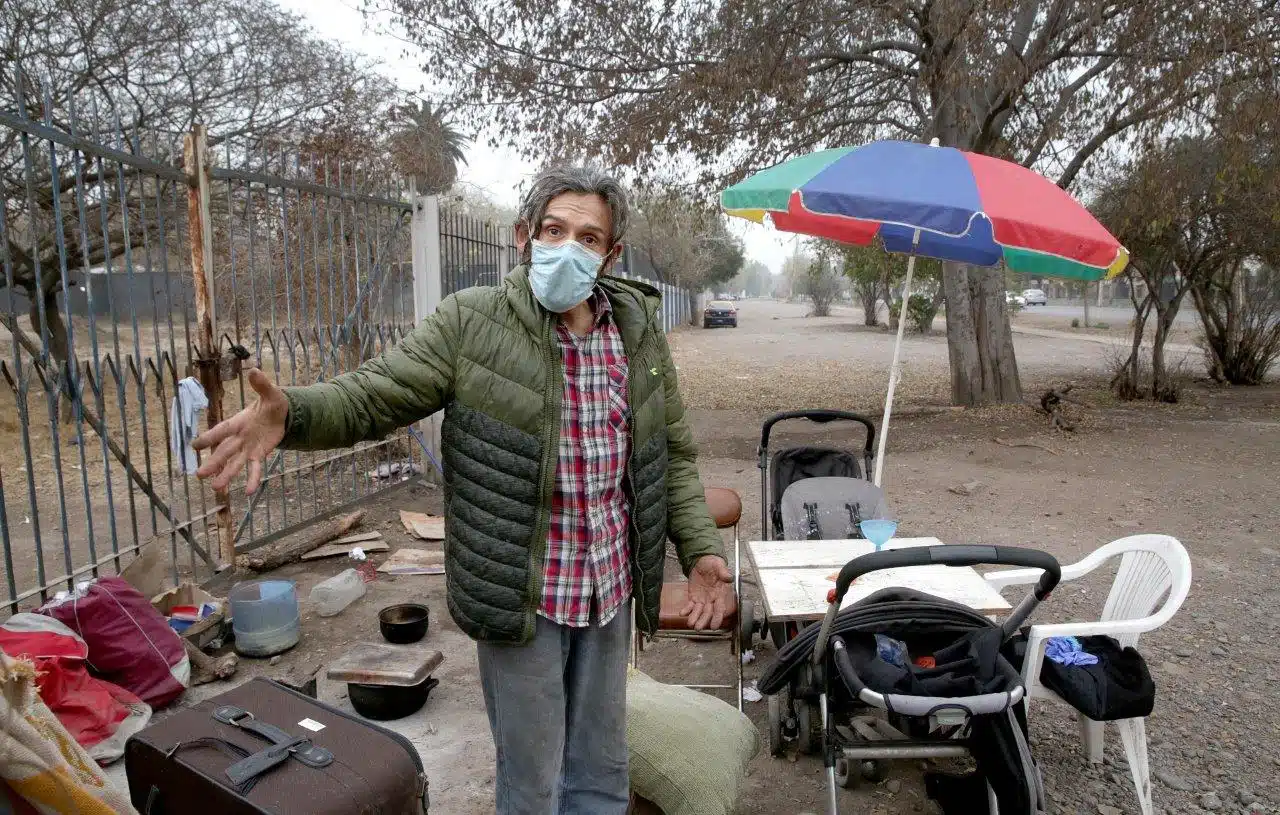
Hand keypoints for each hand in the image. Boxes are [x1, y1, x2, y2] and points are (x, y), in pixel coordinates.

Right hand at [193, 368, 287, 493]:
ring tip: (216, 488)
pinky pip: (255, 469)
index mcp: (238, 421)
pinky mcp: (258, 455)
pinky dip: (252, 479)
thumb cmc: (272, 403)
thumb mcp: (271, 393)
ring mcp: (248, 448)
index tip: (194, 446)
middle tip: (199, 474)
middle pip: (224, 451)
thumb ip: (262, 384)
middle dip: (213, 462)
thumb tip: (254, 370)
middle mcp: (239, 437)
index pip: (221, 430)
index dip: (209, 437)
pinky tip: (249, 492)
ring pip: (235, 463)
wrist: (282, 415)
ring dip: (226, 475)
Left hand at [681, 555, 732, 629]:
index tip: (715, 625)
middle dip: (703, 621)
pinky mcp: (693, 596)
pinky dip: (686, 610)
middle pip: (708, 613)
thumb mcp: (718, 565)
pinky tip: (682, 613)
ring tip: (690, 623)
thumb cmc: (712, 563)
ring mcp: (702, 599)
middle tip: (699, 627)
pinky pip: (690, 605)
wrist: (702, 561)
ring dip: (695, 618)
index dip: (717, 617)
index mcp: (720, 593)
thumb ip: (723, 572)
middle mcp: (712, 599)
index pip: (720, 608)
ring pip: (699, 611)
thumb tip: (729, 577)